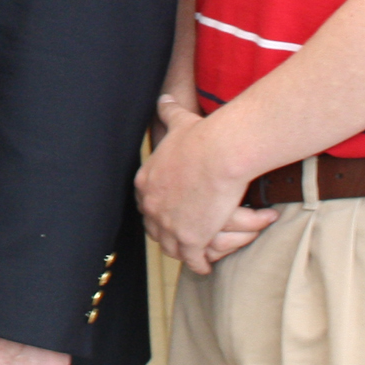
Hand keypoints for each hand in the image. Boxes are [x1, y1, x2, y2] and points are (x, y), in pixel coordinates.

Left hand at [136, 97, 276, 274]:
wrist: (218, 153)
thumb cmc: (201, 137)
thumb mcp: (177, 122)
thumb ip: (167, 112)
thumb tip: (163, 97)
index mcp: (146, 183)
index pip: (147, 204)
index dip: (159, 210)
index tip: (169, 212)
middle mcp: (152, 207)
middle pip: (155, 229)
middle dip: (167, 234)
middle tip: (180, 236)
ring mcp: (169, 226)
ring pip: (172, 248)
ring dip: (182, 251)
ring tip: (192, 253)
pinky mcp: (190, 239)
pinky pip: (192, 260)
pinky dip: (199, 265)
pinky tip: (204, 267)